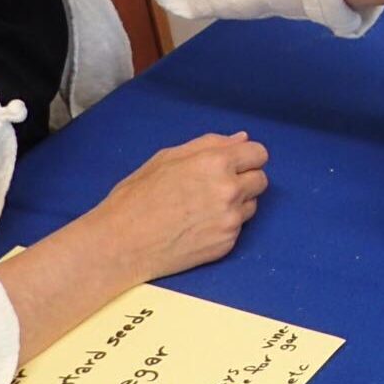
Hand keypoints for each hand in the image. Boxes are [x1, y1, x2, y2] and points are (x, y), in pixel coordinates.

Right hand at [93, 132, 269, 283]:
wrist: (122, 243)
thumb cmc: (137, 196)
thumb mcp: (168, 158)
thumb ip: (210, 145)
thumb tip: (241, 139)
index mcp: (215, 163)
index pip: (259, 154)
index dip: (246, 157)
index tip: (234, 163)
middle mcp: (229, 191)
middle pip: (261, 179)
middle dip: (244, 179)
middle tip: (214, 186)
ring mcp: (230, 220)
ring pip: (252, 205)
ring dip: (236, 203)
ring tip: (202, 207)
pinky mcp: (227, 244)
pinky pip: (238, 228)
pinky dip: (224, 225)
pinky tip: (197, 226)